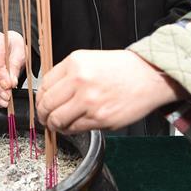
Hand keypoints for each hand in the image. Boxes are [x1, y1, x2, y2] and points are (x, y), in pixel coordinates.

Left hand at [37, 49, 187, 133]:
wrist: (150, 76)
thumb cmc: (122, 69)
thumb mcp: (90, 60)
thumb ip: (69, 74)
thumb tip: (50, 93)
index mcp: (75, 63)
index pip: (44, 85)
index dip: (40, 99)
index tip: (42, 105)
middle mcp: (79, 81)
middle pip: (47, 104)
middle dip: (43, 115)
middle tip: (46, 119)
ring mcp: (89, 101)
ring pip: (58, 120)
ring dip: (55, 125)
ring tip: (59, 125)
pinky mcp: (100, 118)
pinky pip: (75, 128)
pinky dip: (71, 130)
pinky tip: (74, 126)